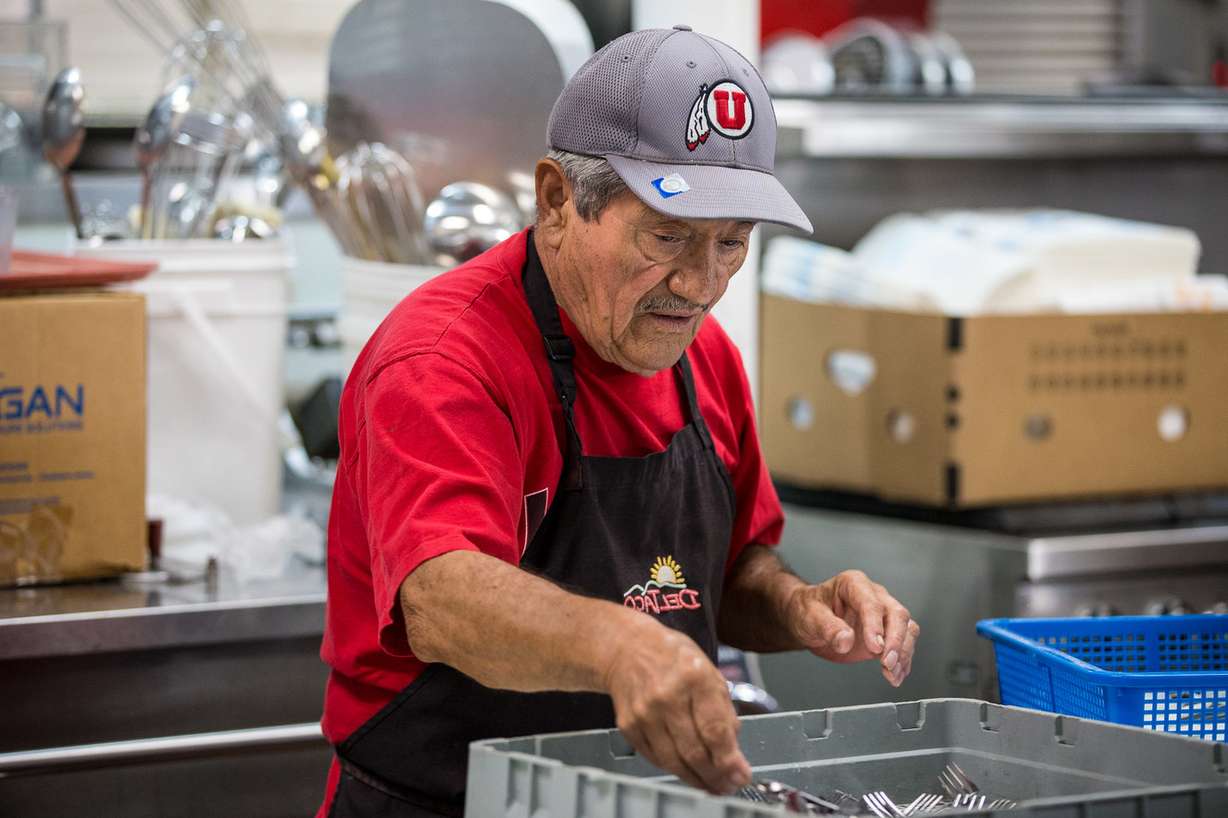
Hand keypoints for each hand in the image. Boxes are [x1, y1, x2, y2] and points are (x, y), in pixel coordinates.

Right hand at [603, 617, 751, 794]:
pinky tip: (685, 769)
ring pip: (673, 761)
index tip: (740, 775)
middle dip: (715, 776)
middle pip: (694, 751)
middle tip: (727, 785)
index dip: (730, 760)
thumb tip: (733, 749)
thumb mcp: (709, 671)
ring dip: (696, 779)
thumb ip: (724, 710)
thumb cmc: (672, 657)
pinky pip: (654, 758)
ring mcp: (644, 712)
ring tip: (710, 784)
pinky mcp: (628, 725)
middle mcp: (667, 696)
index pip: (715, 730)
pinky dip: (673, 768)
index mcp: (695, 677)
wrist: (627, 648)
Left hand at [785, 570, 919, 686]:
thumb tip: (845, 640)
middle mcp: (873, 595)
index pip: (871, 603)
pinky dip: (903, 661)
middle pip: (897, 614)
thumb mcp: (809, 617)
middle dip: (896, 641)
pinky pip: (904, 643)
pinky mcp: (887, 631)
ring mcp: (883, 613)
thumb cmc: (807, 611)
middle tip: (887, 663)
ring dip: (903, 653)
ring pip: (906, 628)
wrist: (808, 619)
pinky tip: (895, 676)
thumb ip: (827, 627)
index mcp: (853, 584)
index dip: (875, 626)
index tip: (875, 647)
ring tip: (892, 674)